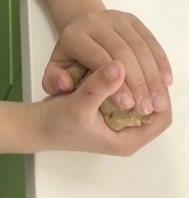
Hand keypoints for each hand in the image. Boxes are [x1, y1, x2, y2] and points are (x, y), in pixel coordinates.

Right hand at [38, 61, 171, 154]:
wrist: (37, 125)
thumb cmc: (56, 122)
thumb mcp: (77, 105)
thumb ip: (99, 87)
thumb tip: (119, 66)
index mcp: (125, 140)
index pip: (160, 118)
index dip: (158, 92)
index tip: (148, 67)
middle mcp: (126, 133)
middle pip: (154, 108)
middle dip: (150, 83)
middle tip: (142, 58)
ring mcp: (119, 123)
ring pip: (141, 99)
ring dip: (139, 79)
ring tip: (132, 58)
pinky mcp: (111, 112)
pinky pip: (128, 94)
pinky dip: (126, 79)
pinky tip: (117, 63)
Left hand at [42, 9, 172, 116]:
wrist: (80, 27)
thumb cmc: (70, 56)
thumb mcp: (55, 70)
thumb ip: (55, 82)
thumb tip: (65, 86)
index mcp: (74, 35)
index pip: (98, 59)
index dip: (115, 83)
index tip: (128, 106)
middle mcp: (95, 22)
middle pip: (122, 52)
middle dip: (138, 83)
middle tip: (147, 108)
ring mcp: (115, 18)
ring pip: (140, 47)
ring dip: (153, 76)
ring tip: (158, 102)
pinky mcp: (132, 19)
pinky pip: (150, 41)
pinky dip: (160, 62)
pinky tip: (165, 83)